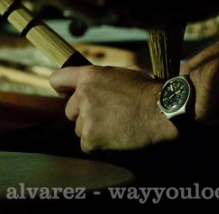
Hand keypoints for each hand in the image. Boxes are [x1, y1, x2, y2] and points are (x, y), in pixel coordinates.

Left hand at [49, 65, 177, 152]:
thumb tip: (93, 82)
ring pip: (79, 128)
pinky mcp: (90, 139)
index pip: (58, 79)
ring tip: (115, 125)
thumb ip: (102, 78)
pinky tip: (115, 136)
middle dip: (83, 114)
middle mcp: (83, 95)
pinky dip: (98, 144)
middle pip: (69, 110)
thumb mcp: (122, 72)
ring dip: (92, 129)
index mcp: (90, 75)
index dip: (61, 87)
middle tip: (105, 114)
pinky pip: (87, 145)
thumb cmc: (146, 90)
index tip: (64, 93)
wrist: (160, 112)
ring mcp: (85, 118)